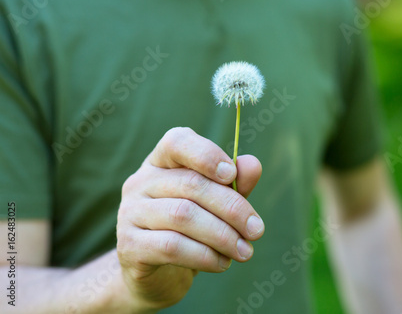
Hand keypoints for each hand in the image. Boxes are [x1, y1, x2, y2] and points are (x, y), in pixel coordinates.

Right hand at [116, 127, 263, 310]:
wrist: (158, 275)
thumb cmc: (193, 231)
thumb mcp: (217, 205)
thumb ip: (234, 184)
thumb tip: (252, 164)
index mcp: (161, 163)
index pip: (177, 142)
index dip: (206, 154)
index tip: (231, 175)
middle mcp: (140, 182)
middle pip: (190, 184)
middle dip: (232, 208)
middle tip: (257, 230)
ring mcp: (129, 213)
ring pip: (183, 216)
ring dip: (223, 235)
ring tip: (244, 251)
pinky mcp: (129, 246)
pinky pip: (172, 246)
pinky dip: (204, 255)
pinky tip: (222, 263)